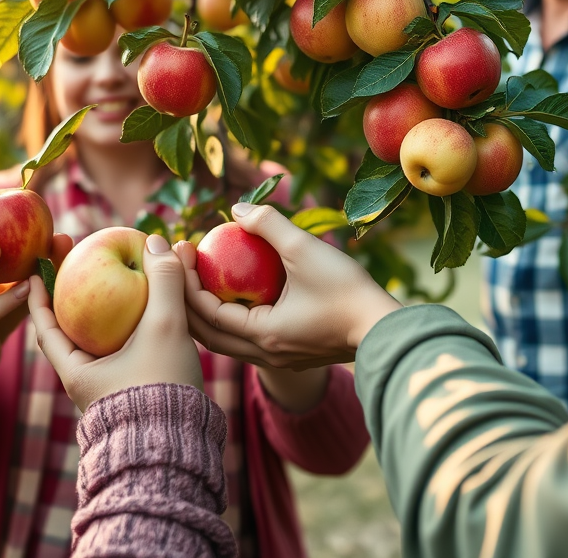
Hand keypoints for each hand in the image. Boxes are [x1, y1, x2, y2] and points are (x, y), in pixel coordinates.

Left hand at [28, 234, 202, 412]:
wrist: (183, 444)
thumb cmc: (163, 387)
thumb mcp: (164, 327)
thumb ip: (163, 282)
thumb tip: (156, 241)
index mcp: (78, 373)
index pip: (46, 329)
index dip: (40, 297)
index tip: (37, 270)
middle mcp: (89, 383)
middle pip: (73, 332)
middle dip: (76, 297)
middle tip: (79, 267)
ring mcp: (112, 389)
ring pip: (101, 343)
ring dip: (105, 313)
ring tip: (116, 284)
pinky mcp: (135, 392)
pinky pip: (124, 351)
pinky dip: (129, 329)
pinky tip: (147, 314)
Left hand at [176, 204, 400, 368]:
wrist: (385, 327)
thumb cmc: (346, 289)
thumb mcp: (304, 249)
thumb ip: (268, 224)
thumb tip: (236, 207)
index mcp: (261, 335)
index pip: (206, 313)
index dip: (187, 282)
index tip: (182, 251)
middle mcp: (264, 355)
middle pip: (208, 335)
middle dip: (188, 301)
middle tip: (183, 266)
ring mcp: (279, 360)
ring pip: (228, 342)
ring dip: (209, 314)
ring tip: (203, 280)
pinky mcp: (294, 356)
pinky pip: (249, 341)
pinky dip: (233, 319)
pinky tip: (239, 294)